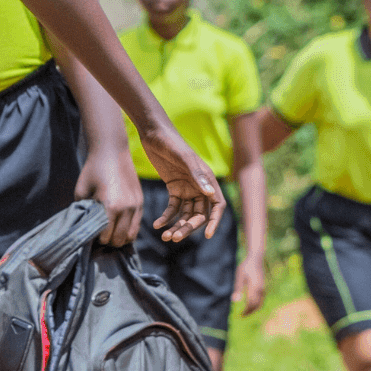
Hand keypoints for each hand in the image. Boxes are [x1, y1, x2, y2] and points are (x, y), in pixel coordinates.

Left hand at [75, 144, 142, 246]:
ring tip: (108, 233)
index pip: (105, 237)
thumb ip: (83, 212)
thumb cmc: (92, 170)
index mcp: (111, 206)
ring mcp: (136, 205)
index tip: (89, 235)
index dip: (95, 239)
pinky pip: (137, 226)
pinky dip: (128, 230)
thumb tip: (84, 229)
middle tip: (98, 236)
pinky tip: (117, 226)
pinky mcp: (141, 202)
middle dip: (107, 242)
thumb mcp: (81, 191)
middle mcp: (127, 208)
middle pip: (119, 240)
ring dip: (119, 238)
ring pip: (131, 236)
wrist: (112, 151)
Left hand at [135, 124, 225, 241]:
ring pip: (185, 214)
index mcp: (208, 179)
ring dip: (177, 226)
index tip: (208, 235)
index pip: (217, 205)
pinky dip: (166, 217)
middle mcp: (200, 186)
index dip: (215, 221)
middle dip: (188, 227)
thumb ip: (197, 175)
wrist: (154, 133)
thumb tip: (211, 194)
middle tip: (175, 237)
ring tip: (165, 236)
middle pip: (199, 214)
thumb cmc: (171, 142)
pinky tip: (157, 225)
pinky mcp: (174, 188)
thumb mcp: (183, 158)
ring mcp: (187, 188)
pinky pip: (172, 208)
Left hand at [236, 251, 266, 315]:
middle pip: (256, 305)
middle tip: (242, 316)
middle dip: (249, 312)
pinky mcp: (263, 287)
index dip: (246, 311)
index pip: (251, 303)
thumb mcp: (239, 277)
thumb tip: (234, 300)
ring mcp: (263, 288)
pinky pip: (261, 299)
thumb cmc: (245, 267)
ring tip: (246, 312)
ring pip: (260, 303)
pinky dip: (257, 304)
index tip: (240, 315)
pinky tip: (251, 305)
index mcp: (254, 288)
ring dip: (253, 309)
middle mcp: (260, 289)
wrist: (256, 259)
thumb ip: (238, 289)